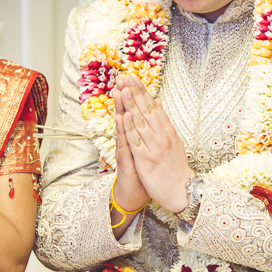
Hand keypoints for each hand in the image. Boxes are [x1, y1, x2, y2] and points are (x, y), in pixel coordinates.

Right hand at [111, 82, 149, 213]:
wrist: (133, 194)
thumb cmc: (141, 170)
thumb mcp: (144, 148)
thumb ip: (146, 128)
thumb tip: (153, 108)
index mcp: (134, 137)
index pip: (132, 112)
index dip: (132, 96)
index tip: (130, 78)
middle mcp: (127, 141)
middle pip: (124, 115)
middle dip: (123, 97)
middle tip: (120, 79)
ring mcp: (124, 150)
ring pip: (121, 127)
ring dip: (120, 109)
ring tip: (118, 92)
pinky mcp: (125, 162)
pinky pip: (124, 144)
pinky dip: (123, 131)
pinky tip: (121, 118)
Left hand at [115, 74, 194, 213]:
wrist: (182, 191)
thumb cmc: (175, 167)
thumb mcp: (172, 140)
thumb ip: (163, 121)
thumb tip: (156, 101)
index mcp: (167, 130)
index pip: (152, 107)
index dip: (142, 92)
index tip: (133, 78)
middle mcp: (162, 135)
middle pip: (146, 110)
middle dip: (135, 93)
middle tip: (126, 76)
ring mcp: (154, 146)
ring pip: (140, 122)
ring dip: (131, 104)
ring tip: (123, 89)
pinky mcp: (146, 159)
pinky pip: (136, 141)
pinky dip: (130, 128)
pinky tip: (125, 116)